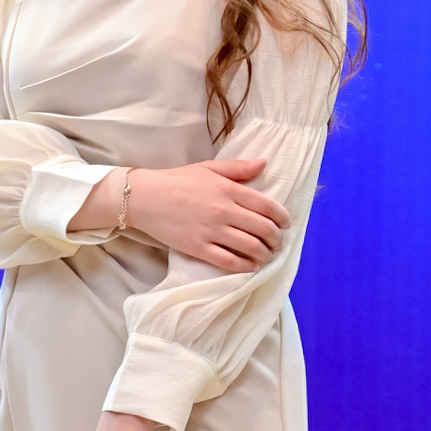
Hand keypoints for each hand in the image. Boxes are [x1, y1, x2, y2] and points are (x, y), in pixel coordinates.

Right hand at [128, 157, 288, 272]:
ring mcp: (211, 231)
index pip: (267, 206)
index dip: (282, 218)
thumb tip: (264, 163)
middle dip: (276, 239)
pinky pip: (229, 262)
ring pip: (250, 247)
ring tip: (267, 255)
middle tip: (278, 243)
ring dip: (265, 254)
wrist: (144, 197)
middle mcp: (224, 211)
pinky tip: (250, 266)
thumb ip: (238, 168)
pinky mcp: (198, 248)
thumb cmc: (176, 180)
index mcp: (228, 189)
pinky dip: (245, 266)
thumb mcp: (208, 168)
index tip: (286, 223)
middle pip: (263, 229)